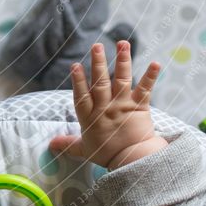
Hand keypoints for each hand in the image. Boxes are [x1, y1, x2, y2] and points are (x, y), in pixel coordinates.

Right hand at [50, 41, 166, 169]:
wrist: (132, 162)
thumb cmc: (107, 156)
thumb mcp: (84, 149)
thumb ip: (68, 143)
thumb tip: (50, 144)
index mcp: (90, 117)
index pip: (81, 95)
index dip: (78, 80)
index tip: (74, 65)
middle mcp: (105, 108)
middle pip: (100, 82)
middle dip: (98, 63)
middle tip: (97, 46)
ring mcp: (122, 105)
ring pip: (121, 79)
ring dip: (122, 60)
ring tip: (123, 43)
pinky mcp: (139, 107)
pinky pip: (145, 89)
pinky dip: (151, 76)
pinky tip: (155, 63)